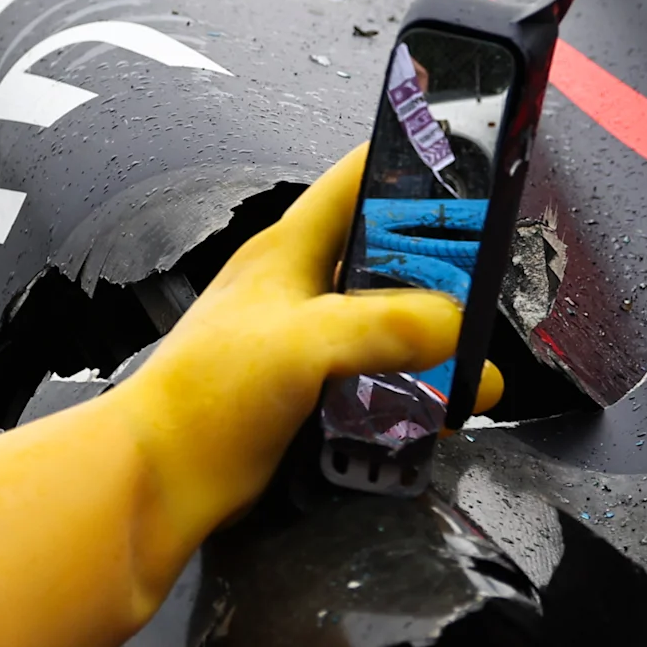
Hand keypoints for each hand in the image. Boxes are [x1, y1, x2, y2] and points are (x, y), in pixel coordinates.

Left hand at [141, 146, 500, 474]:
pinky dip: (411, 397)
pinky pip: (378, 385)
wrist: (161, 480)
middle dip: (441, 278)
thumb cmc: (201, 397)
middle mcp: (299, 291)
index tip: (467, 169)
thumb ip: (386, 327)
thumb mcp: (303, 341)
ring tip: (472, 373)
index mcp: (289, 251)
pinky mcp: (312, 396)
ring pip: (389, 329)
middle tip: (485, 294)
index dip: (408, 165)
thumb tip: (454, 326)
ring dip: (432, 350)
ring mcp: (306, 344)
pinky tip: (435, 416)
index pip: (356, 181)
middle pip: (388, 262)